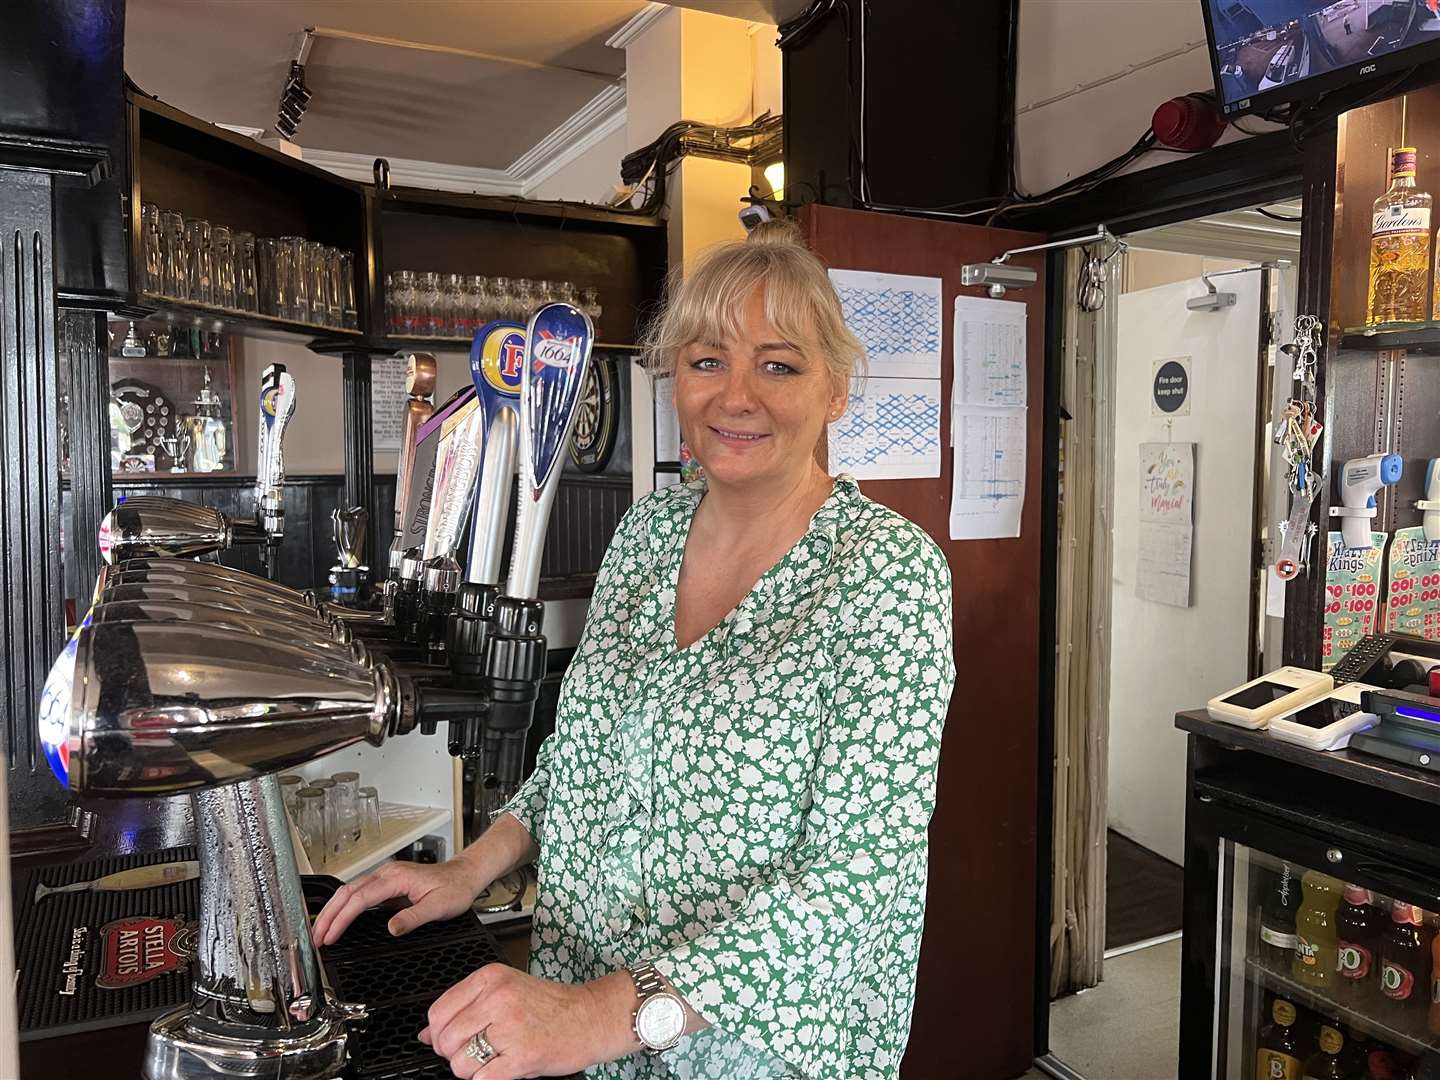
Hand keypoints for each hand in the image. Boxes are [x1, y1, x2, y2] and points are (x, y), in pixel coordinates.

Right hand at [311, 858, 485, 946]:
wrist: (466, 876)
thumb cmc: (455, 888)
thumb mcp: (439, 907)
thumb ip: (413, 917)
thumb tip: (391, 928)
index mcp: (396, 878)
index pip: (359, 899)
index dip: (341, 919)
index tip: (330, 936)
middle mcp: (387, 874)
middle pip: (347, 893)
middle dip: (327, 915)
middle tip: (315, 937)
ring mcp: (386, 878)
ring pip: (349, 892)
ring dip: (332, 910)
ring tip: (320, 931)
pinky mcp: (387, 884)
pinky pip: (358, 894)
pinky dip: (343, 907)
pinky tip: (338, 919)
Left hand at [420, 965, 633, 1078]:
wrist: (592, 1016)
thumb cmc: (552, 1006)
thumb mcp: (506, 992)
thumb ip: (465, 1009)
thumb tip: (425, 1034)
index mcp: (490, 978)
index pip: (438, 1012)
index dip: (440, 1034)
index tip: (454, 1038)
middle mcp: (498, 999)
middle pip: (445, 1040)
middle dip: (455, 1054)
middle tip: (479, 1051)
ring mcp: (510, 1027)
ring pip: (460, 1063)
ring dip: (472, 1070)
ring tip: (495, 1060)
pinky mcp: (522, 1055)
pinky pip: (482, 1079)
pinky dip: (488, 1079)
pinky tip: (505, 1067)